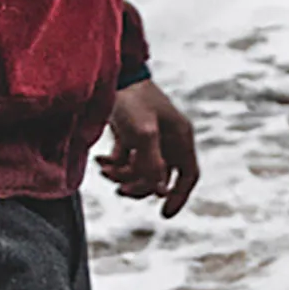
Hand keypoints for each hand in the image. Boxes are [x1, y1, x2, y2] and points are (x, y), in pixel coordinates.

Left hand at [96, 79, 198, 218]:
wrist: (112, 75)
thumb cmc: (132, 101)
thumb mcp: (144, 133)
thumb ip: (152, 163)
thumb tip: (159, 191)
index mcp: (180, 137)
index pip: (188, 175)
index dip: (179, 196)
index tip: (164, 214)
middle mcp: (168, 139)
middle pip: (159, 178)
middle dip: (139, 186)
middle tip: (119, 189)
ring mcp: (149, 138)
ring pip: (140, 172)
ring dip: (122, 176)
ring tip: (104, 169)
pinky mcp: (131, 135)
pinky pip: (126, 161)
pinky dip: (113, 166)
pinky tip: (100, 161)